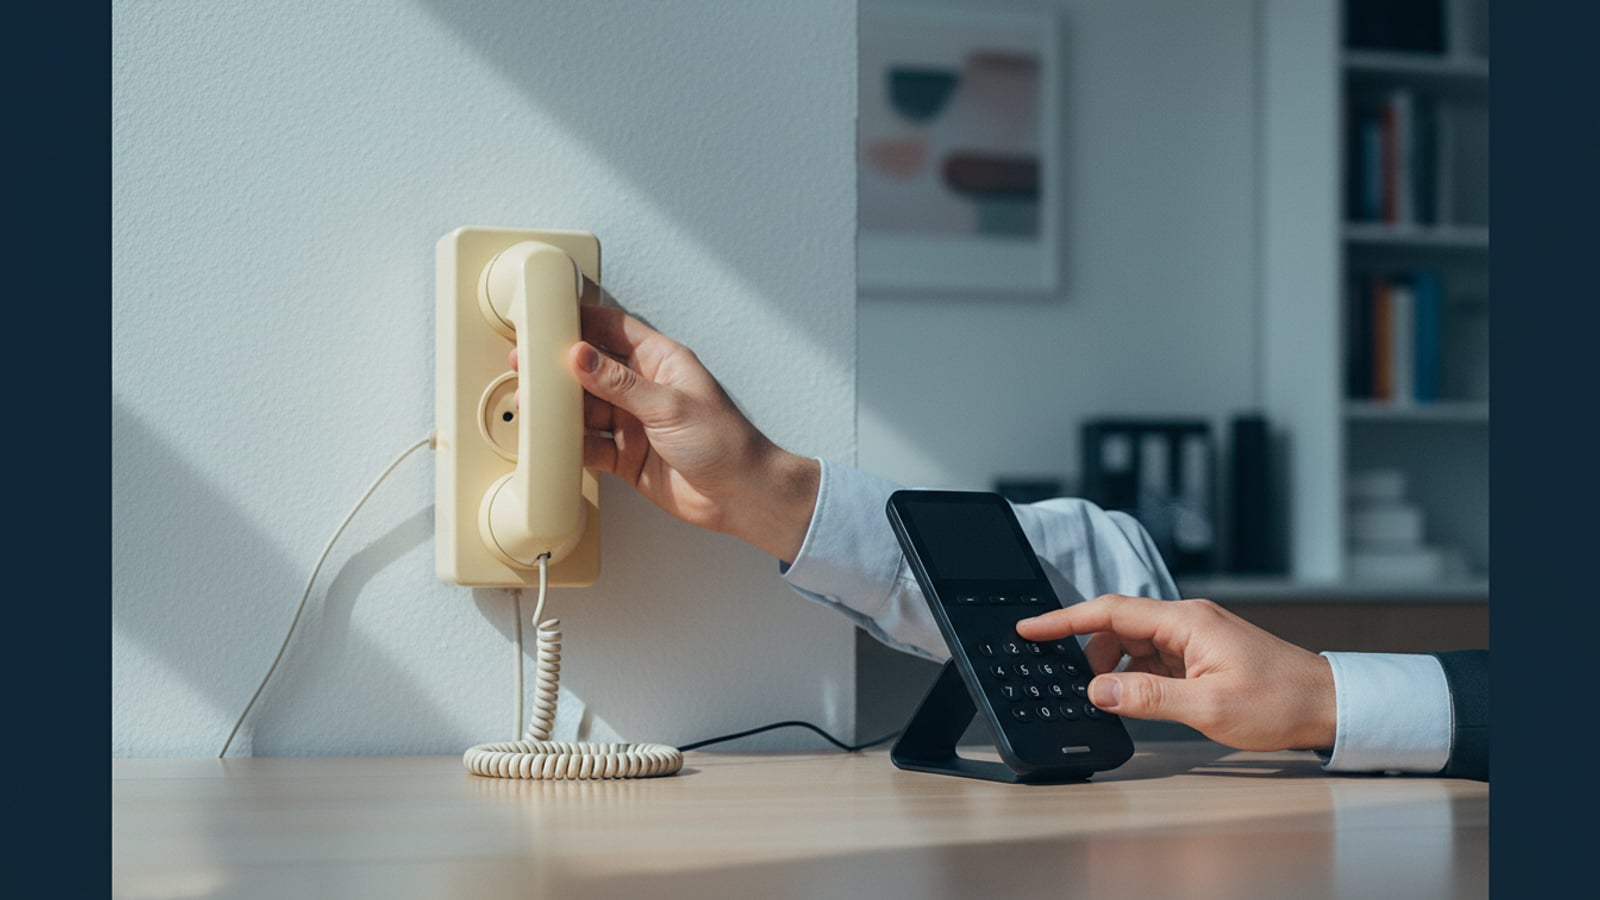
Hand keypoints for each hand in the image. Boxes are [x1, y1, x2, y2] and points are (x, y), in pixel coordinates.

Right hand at [513, 305, 818, 561]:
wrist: (740, 497)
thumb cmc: (726, 443)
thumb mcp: (669, 405)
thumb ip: (620, 383)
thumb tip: (581, 356)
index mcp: (661, 362)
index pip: (613, 330)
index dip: (581, 322)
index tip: (548, 319)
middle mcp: (645, 389)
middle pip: (592, 370)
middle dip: (558, 368)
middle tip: (525, 364)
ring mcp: (634, 423)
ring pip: (586, 409)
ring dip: (560, 409)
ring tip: (531, 405)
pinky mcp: (627, 456)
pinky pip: (589, 445)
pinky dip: (570, 444)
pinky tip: (552, 441)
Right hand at [1016, 595, 1336, 751]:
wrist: (1329, 706)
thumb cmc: (1281, 702)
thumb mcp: (1208, 706)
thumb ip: (1147, 697)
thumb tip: (1097, 692)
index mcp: (1186, 620)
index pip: (1110, 611)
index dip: (1064, 619)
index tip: (1029, 629)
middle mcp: (1188, 620)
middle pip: (1119, 626)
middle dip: (1091, 654)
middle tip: (1078, 688)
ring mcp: (1197, 636)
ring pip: (1136, 644)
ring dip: (1116, 669)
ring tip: (1113, 701)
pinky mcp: (1204, 654)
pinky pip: (1156, 657)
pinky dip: (1138, 676)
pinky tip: (1138, 699)